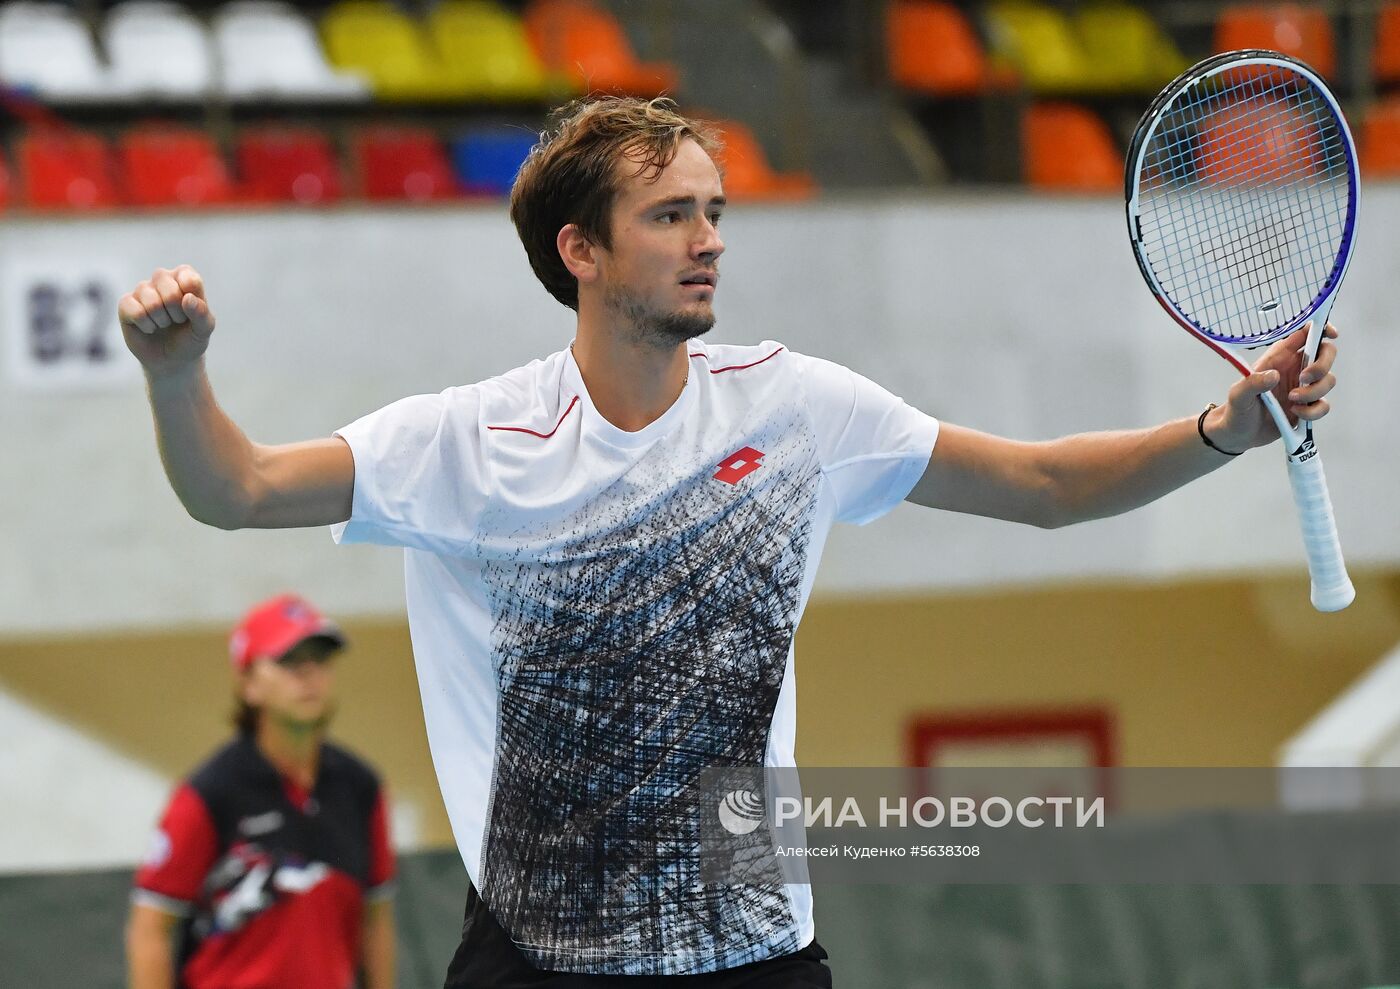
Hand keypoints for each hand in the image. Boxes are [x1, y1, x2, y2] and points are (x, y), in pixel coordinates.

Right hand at [118, 265, 215, 379]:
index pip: (188, 278)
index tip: (192, 312)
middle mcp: (162, 278)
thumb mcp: (204, 330)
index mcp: (184, 277)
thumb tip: (187, 298)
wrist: (172, 360)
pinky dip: (147, 326)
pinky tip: (149, 328)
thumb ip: (202, 313)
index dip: (191, 301)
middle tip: (177, 320)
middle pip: (169, 289)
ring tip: (164, 324)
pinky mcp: (125, 303)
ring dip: (162, 321)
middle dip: (177, 313)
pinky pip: (135, 311)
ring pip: (152, 302)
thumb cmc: (190, 338)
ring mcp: (142, 289)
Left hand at [1204, 322, 1338, 453]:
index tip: (1331, 334)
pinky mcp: (1308, 406)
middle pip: (1326, 354)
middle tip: (1305, 378)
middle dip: (1322, 365)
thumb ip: (1252, 383)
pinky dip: (1313, 411)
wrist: (1240, 434)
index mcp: (1279, 357)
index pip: (1305, 334)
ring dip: (1314, 392)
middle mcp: (1295, 369)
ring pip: (1328, 380)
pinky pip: (1324, 405)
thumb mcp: (1238, 395)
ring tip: (1291, 400)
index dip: (1321, 329)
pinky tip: (1295, 413)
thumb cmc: (1237, 409)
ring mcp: (1304, 388)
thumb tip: (1273, 376)